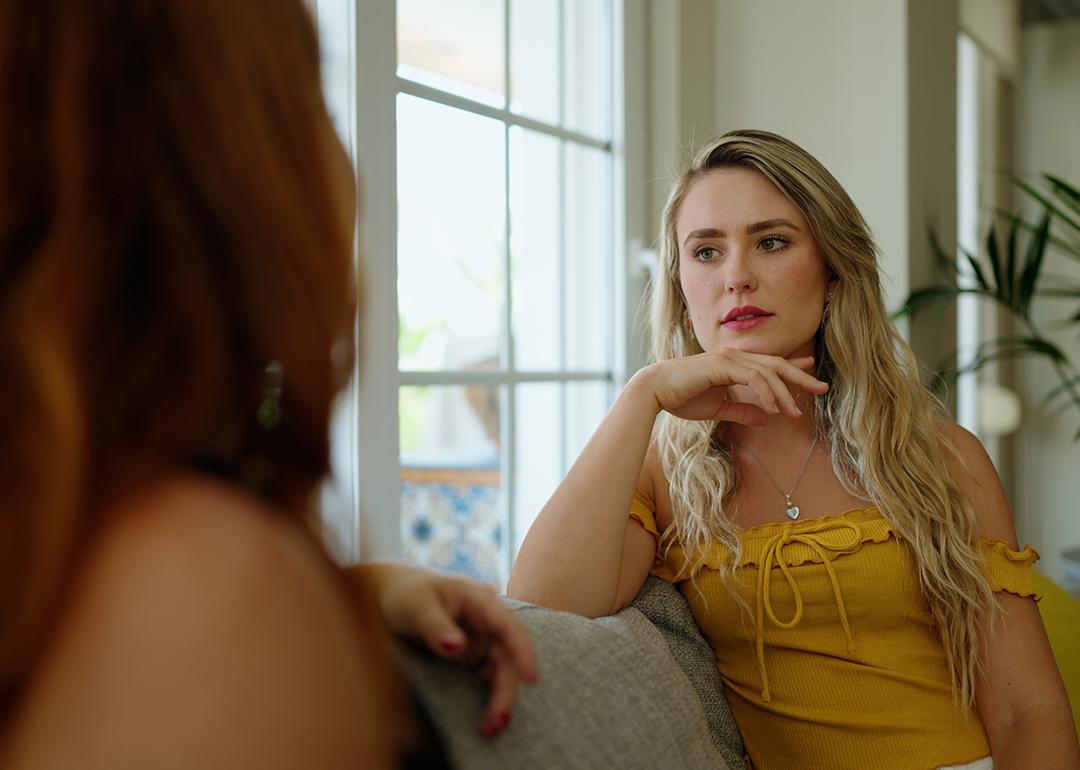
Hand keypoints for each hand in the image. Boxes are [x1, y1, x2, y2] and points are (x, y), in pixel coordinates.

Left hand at [358, 562, 537, 738]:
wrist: (392, 596)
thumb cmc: (407, 593)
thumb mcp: (417, 606)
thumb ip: (435, 626)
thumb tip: (456, 647)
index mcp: (480, 603)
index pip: (508, 626)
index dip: (522, 651)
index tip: (530, 677)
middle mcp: (487, 624)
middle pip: (507, 657)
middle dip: (507, 689)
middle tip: (498, 720)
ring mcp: (481, 642)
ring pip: (500, 672)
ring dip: (500, 699)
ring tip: (491, 729)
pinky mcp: (472, 658)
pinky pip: (487, 680)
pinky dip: (489, 700)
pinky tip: (486, 722)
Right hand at [640, 350, 827, 424]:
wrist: (655, 390)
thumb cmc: (681, 398)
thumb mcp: (718, 409)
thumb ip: (742, 411)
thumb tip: (766, 419)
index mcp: (733, 363)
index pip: (768, 363)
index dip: (792, 367)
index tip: (811, 372)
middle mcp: (734, 356)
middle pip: (776, 364)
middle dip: (800, 376)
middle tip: (822, 388)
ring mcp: (729, 358)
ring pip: (768, 372)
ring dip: (784, 394)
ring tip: (795, 413)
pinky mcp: (723, 365)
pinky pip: (754, 378)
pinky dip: (768, 393)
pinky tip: (775, 409)